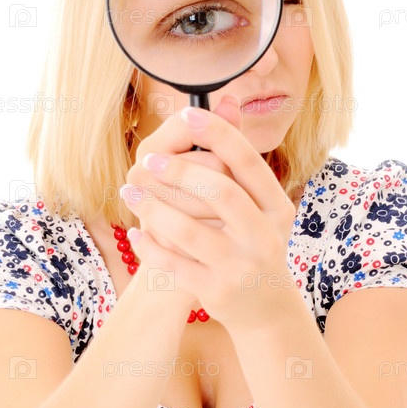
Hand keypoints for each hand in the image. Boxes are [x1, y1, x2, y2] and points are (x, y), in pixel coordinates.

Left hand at [122, 94, 297, 330]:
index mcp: (276, 208)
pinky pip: (174, 265)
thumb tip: (226, 99)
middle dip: (180, 171)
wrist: (265, 308)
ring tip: (130, 189)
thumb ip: (237, 157)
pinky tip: (136, 230)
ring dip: (154, 207)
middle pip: (221, 193)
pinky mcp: (216, 292)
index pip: (249, 163)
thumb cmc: (254, 242)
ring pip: (190, 232)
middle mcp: (264, 237)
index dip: (219, 134)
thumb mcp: (259, 204)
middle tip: (148, 159)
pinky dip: (150, 247)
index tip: (189, 113)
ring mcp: (239, 267)